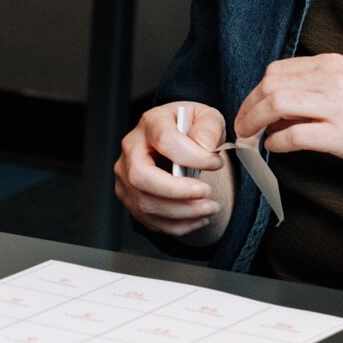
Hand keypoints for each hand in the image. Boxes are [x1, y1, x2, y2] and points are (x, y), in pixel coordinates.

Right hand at [114, 102, 233, 242]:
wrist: (180, 142)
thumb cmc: (191, 129)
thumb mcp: (207, 117)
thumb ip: (210, 127)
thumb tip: (204, 146)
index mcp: (151, 123)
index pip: (165, 141)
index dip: (192, 156)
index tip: (216, 163)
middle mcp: (131, 149)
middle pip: (141, 176)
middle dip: (177, 191)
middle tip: (206, 193)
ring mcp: (126, 176)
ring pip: (146, 203)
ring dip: (183, 212)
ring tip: (210, 208)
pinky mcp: (131, 198)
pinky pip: (150, 220)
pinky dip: (178, 225)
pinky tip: (198, 218)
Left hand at [232, 53, 342, 181]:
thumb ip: (315, 91)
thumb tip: (274, 110)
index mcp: (332, 64)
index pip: (277, 70)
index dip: (255, 92)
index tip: (249, 110)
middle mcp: (334, 78)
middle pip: (270, 84)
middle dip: (248, 107)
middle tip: (242, 128)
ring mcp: (339, 106)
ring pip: (277, 103)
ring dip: (254, 122)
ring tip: (251, 138)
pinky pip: (295, 135)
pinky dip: (277, 142)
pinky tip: (277, 148)